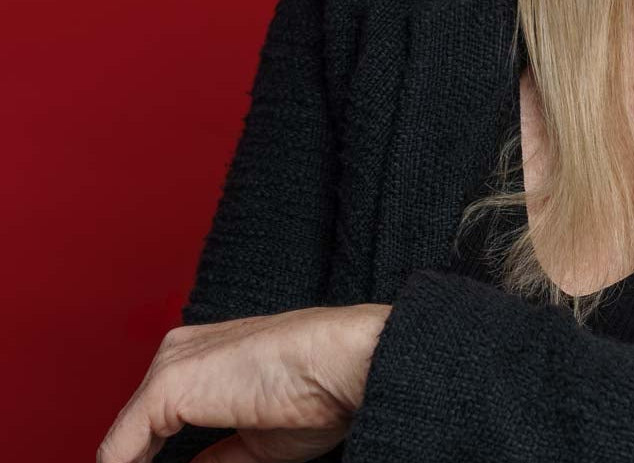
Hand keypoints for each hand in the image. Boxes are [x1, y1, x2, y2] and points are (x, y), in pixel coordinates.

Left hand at [97, 304, 391, 462]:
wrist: (345, 362)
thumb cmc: (321, 392)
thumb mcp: (257, 441)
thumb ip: (215, 456)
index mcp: (203, 355)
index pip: (154, 419)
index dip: (150, 462)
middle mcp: (181, 351)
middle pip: (136, 428)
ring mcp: (171, 365)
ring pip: (125, 440)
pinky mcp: (168, 384)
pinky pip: (119, 449)